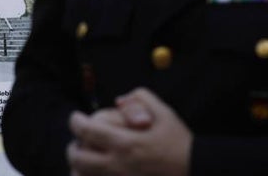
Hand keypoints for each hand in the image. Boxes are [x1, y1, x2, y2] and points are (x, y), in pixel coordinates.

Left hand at [67, 88, 189, 175]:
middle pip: (78, 158)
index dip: (75, 122)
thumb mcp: (164, 113)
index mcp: (126, 143)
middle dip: (73, 147)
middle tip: (77, 141)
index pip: (87, 131)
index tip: (75, 118)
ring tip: (84, 158)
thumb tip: (119, 100)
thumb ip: (140, 98)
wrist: (194, 171)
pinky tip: (94, 172)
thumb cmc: (179, 143)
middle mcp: (117, 165)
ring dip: (78, 166)